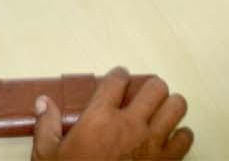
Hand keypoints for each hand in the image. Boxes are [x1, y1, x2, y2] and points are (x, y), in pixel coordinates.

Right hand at [34, 68, 192, 160]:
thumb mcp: (48, 156)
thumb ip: (47, 126)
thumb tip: (43, 102)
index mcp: (100, 118)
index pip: (117, 80)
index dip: (119, 75)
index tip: (119, 78)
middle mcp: (130, 124)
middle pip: (155, 87)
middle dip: (150, 89)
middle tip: (143, 97)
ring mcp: (151, 143)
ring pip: (176, 106)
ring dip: (170, 108)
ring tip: (160, 113)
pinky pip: (185, 138)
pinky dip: (181, 136)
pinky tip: (170, 140)